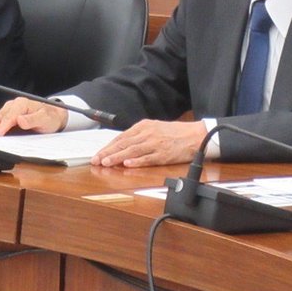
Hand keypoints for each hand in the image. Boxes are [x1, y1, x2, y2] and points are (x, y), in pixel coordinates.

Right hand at [0, 97, 66, 136]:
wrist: (53, 116)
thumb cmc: (50, 117)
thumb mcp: (45, 119)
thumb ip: (33, 120)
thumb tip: (20, 120)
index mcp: (22, 103)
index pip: (8, 117)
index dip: (1, 128)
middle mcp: (14, 104)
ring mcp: (9, 109)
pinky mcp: (7, 115)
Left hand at [92, 120, 207, 167]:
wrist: (195, 135)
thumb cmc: (175, 133)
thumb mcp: (155, 128)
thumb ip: (139, 136)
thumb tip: (122, 146)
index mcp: (144, 126)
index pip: (121, 137)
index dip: (108, 147)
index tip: (98, 154)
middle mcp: (148, 133)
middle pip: (124, 143)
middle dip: (108, 153)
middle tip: (96, 160)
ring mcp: (155, 144)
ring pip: (132, 151)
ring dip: (118, 157)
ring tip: (106, 163)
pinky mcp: (164, 154)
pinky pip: (148, 158)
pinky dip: (137, 161)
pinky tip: (127, 164)